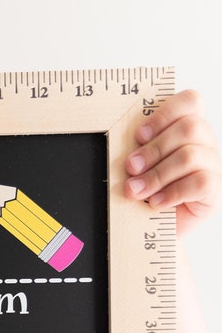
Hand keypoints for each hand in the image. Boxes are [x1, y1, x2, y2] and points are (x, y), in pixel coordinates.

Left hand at [124, 89, 221, 235]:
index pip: (191, 101)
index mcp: (186, 128)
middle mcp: (204, 143)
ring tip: (135, 191)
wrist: (149, 230)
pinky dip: (172, 192)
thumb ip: (135, 150)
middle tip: (130, 168)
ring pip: (191, 156)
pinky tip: (155, 203)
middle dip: (154, 149)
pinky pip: (200, 182)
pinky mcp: (214, 191)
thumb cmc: (142, 192)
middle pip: (190, 127)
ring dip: (157, 174)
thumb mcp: (135, 167)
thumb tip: (119, 142)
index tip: (139, 136)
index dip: (165, 114)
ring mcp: (212, 166)